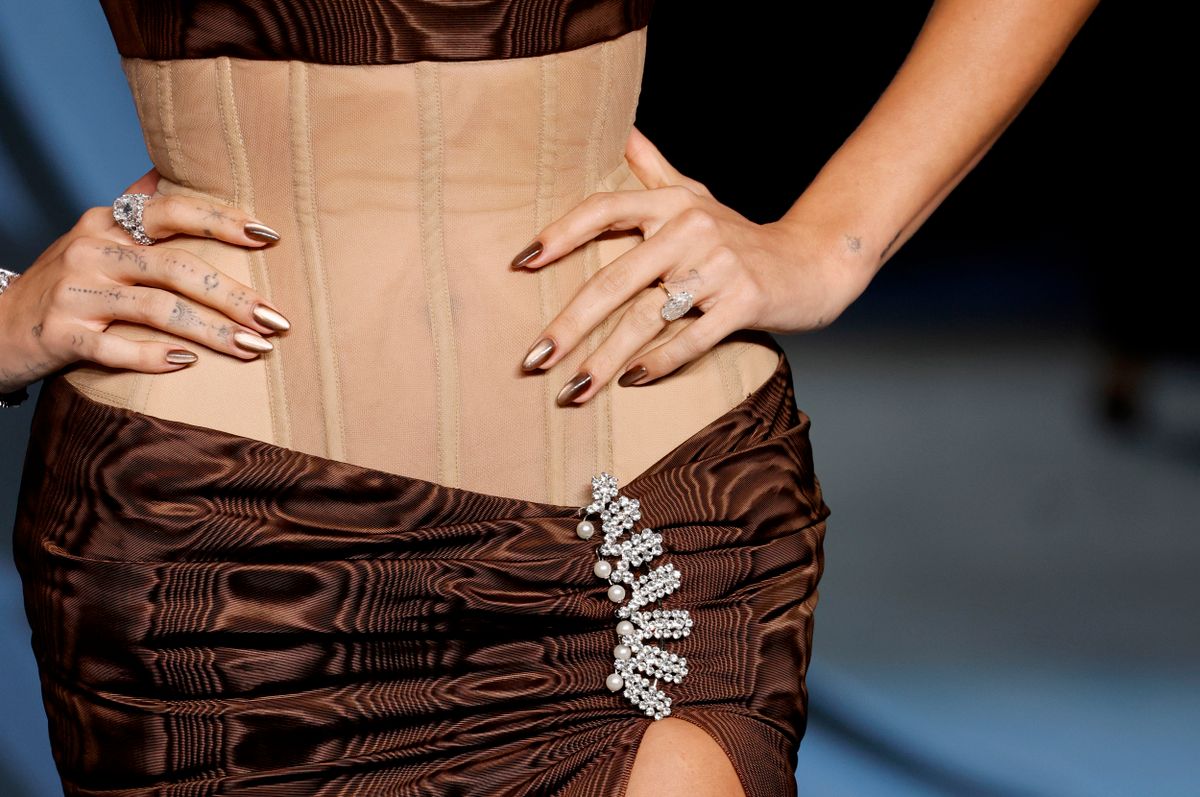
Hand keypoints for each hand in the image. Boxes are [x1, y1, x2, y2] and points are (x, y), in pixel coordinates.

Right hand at [0, 168, 290, 393]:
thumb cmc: (66, 286)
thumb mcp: (96, 240)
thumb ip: (135, 211)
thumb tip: (170, 171)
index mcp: (107, 223)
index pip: (173, 212)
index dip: (223, 222)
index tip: (270, 237)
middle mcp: (91, 251)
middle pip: (177, 267)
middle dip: (234, 295)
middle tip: (277, 320)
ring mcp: (75, 294)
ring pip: (158, 310)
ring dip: (213, 332)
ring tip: (254, 349)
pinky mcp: (62, 336)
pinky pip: (118, 348)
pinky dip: (155, 357)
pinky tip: (189, 363)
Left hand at [512, 125, 864, 405]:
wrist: (814, 262)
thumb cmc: (740, 237)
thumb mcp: (697, 197)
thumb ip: (654, 169)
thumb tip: (620, 130)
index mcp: (671, 202)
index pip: (603, 209)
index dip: (560, 234)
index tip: (520, 264)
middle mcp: (691, 228)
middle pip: (616, 278)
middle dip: (569, 324)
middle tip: (532, 360)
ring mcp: (719, 266)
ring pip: (648, 317)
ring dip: (605, 358)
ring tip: (571, 390)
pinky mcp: (744, 302)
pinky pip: (692, 338)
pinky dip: (660, 363)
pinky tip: (630, 382)